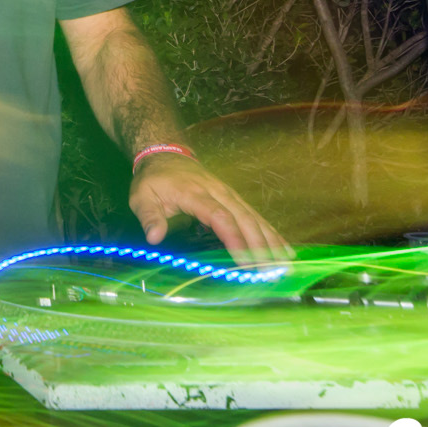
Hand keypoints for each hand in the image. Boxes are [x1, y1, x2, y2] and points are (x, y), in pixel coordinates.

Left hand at [129, 154, 291, 267]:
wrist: (166, 154)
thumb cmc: (154, 180)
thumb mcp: (141, 196)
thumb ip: (149, 216)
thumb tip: (154, 237)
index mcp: (195, 193)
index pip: (219, 216)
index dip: (234, 238)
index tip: (244, 261)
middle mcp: (218, 192)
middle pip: (244, 219)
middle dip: (260, 246)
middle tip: (271, 272)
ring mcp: (229, 195)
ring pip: (254, 218)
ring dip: (271, 242)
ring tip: (285, 265)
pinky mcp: (235, 199)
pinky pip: (256, 216)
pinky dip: (271, 234)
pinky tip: (285, 250)